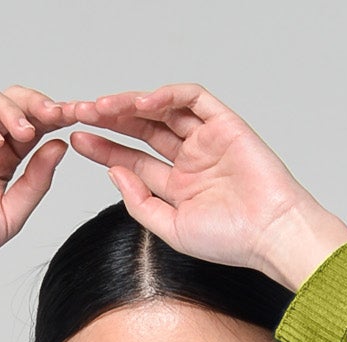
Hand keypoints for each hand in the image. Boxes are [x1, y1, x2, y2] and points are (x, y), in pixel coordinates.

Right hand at [0, 85, 72, 294]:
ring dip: (12, 109)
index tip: (81, 117)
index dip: (58, 118)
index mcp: (9, 158)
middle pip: (17, 103)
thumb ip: (36, 181)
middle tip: (58, 114)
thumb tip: (61, 146)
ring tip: (24, 132)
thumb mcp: (12, 214)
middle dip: (39, 104)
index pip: (37, 126)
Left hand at [65, 83, 346, 287]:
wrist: (269, 233)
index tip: (77, 140)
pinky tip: (144, 101)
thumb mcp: (170, 228)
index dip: (104, 148)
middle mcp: (190, 160)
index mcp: (177, 187)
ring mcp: (207, 140)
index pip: (132, 160)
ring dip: (132, 104)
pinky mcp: (224, 124)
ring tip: (103, 106)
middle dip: (111, 120)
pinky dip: (167, 95)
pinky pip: (192, 98)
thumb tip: (113, 173)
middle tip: (82, 113)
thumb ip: (139, 202)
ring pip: (162, 110)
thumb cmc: (228, 241)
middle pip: (142, 130)